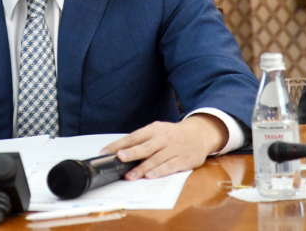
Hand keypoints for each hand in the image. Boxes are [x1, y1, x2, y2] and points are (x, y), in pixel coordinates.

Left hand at [99, 114, 228, 179]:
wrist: (199, 134)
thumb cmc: (172, 134)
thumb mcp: (157, 131)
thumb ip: (142, 140)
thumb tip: (120, 151)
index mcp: (154, 129)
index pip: (133, 137)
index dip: (119, 144)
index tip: (106, 152)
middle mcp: (163, 138)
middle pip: (145, 147)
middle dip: (131, 153)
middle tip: (119, 158)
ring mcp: (174, 149)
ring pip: (156, 159)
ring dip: (142, 168)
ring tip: (130, 176)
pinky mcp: (183, 160)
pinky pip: (170, 167)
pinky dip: (159, 172)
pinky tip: (150, 176)